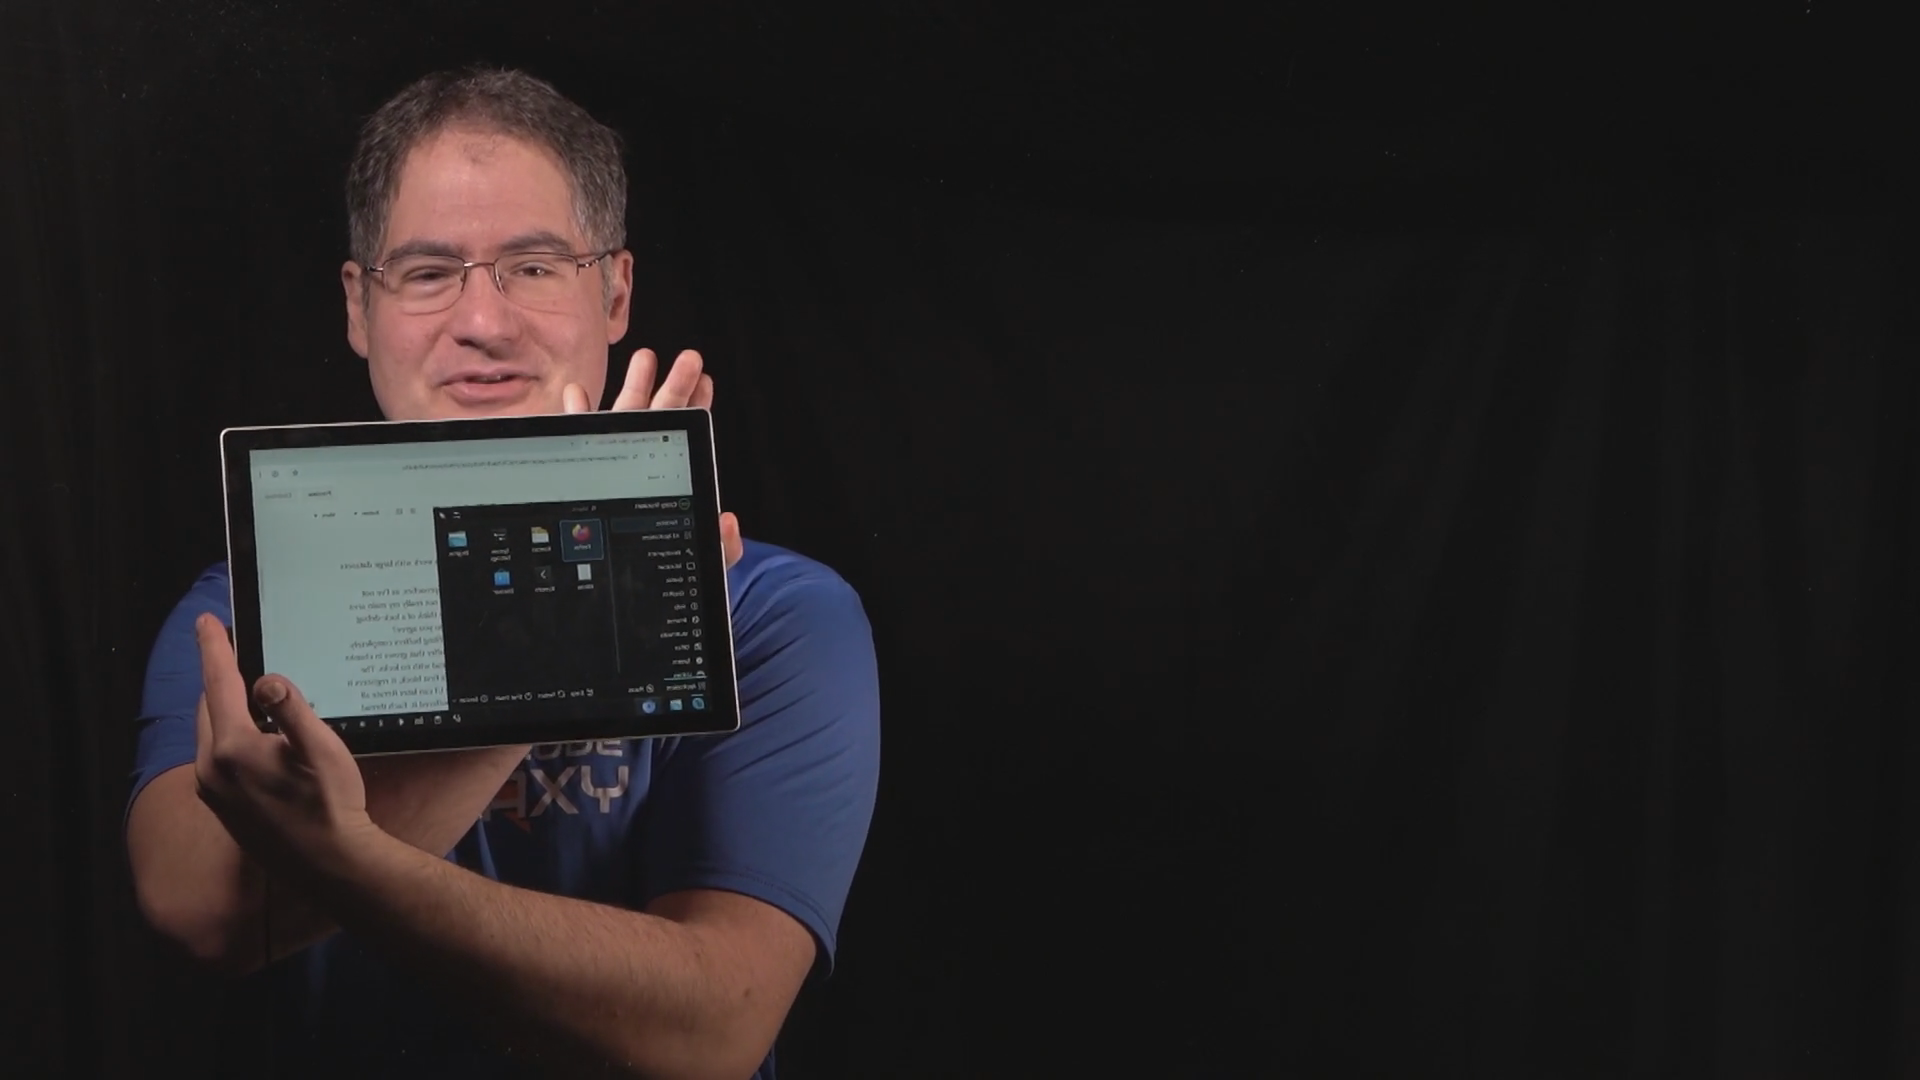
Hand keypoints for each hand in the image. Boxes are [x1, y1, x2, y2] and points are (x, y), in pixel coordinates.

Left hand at [192, 613, 378, 881]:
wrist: (328, 864)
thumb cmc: (331, 806)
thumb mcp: (322, 748)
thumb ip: (291, 709)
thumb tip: (266, 680)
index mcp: (234, 747)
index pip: (219, 683)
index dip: (214, 647)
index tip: (206, 621)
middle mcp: (212, 768)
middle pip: (209, 706)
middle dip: (219, 675)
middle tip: (233, 648)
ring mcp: (212, 790)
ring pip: (211, 732)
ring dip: (225, 707)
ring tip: (248, 688)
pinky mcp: (221, 805)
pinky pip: (216, 756)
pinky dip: (228, 734)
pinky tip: (254, 734)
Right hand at [565, 348, 743, 568]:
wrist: (634, 594)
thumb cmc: (668, 574)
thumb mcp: (703, 565)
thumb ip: (722, 549)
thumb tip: (729, 521)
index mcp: (670, 472)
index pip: (688, 434)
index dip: (697, 405)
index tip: (706, 380)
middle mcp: (642, 458)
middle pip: (662, 416)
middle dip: (675, 385)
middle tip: (690, 358)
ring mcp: (611, 458)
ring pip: (624, 417)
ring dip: (633, 385)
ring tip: (646, 357)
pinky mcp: (581, 467)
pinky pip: (578, 438)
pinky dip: (577, 414)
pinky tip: (577, 394)